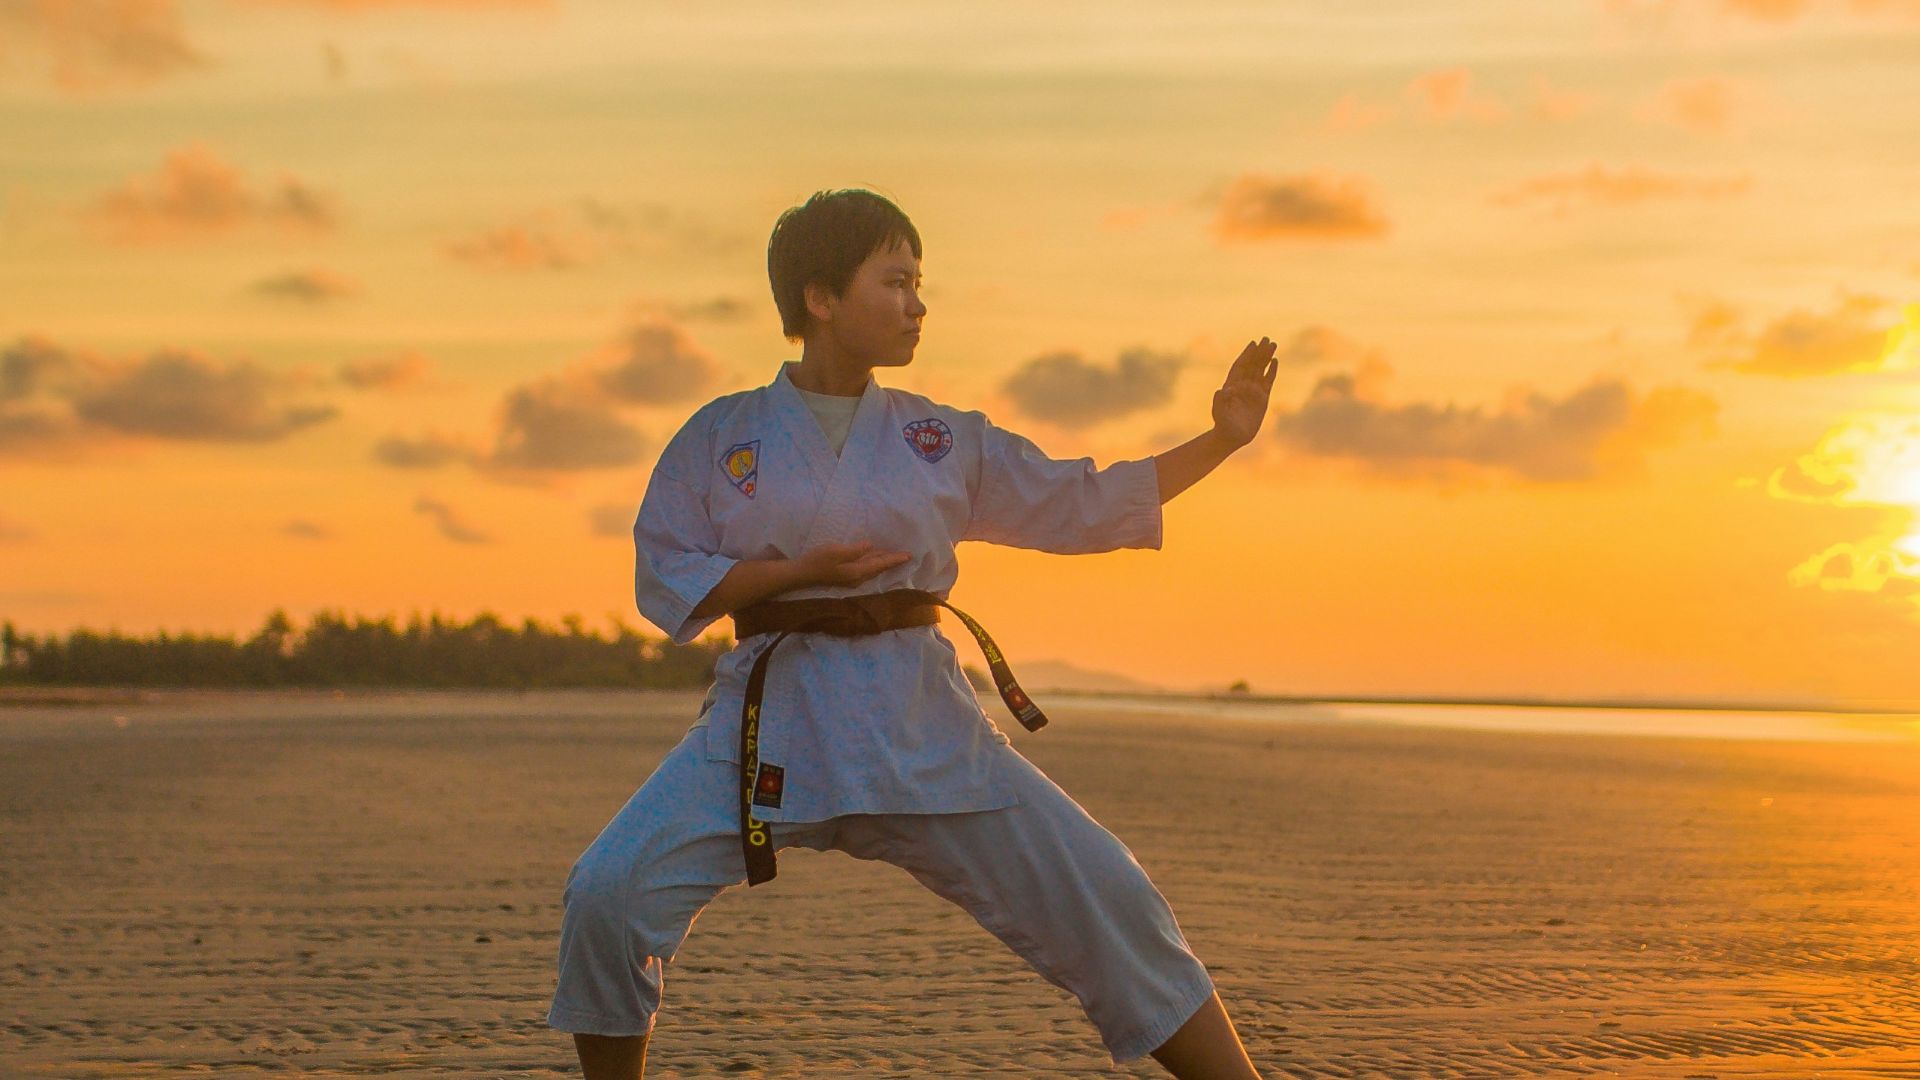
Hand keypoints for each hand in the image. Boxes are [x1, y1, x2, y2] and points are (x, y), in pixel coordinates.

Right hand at [797, 541, 912, 587]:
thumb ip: (856, 550)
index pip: (880, 564)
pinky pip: (865, 568)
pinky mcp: (845, 575)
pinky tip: (873, 557)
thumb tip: (870, 546)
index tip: (909, 555)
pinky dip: (873, 562)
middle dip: (891, 561)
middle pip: (878, 568)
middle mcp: (858, 577)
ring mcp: (851, 578)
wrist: (802, 573)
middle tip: (905, 555)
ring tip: (893, 555)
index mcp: (858, 572)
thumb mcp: (837, 551)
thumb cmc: (818, 560)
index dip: (894, 559)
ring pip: (872, 569)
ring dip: (883, 562)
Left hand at [1211, 337, 1278, 449]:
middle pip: (1252, 365)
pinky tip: (1275, 361)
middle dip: (1259, 352)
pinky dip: (1271, 371)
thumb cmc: (1223, 425)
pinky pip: (1268, 381)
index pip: (1240, 366)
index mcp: (1232, 385)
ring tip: (1273, 344)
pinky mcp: (1262, 398)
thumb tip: (1221, 390)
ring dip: (1266, 357)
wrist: (1232, 437)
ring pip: (1261, 370)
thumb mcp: (1219, 413)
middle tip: (1266, 338)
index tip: (1253, 344)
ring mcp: (1253, 391)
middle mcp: (1242, 385)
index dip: (1246, 355)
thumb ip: (1219, 401)